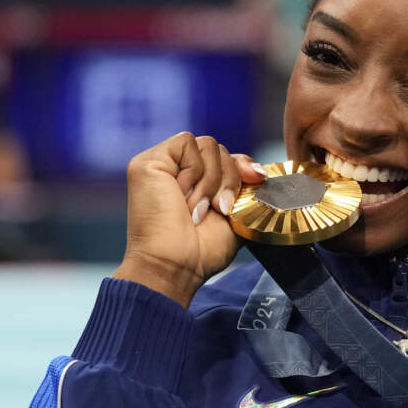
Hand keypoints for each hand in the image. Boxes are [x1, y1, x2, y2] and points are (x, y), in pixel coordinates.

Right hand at [113, 132, 266, 306]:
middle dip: (229, 179)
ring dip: (211, 181)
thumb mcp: (235, 213)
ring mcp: (161, 165)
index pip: (226, 157)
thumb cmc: (202, 250)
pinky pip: (187, 143)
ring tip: (197, 209)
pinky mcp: (148, 161)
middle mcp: (177, 171)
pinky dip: (194, 171)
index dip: (242, 167)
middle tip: (217, 209)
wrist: (177, 265)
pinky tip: (182, 196)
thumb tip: (258, 170)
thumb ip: (244, 187)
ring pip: (208, 144)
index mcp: (195, 183)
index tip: (255, 181)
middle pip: (219, 149)